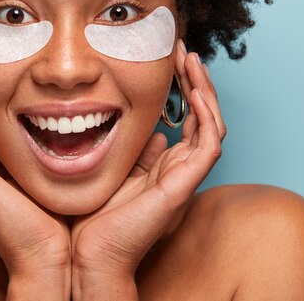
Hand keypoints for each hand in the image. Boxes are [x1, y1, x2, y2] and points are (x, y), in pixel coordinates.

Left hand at [70, 41, 226, 299]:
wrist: (91, 253)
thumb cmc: (96, 216)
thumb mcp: (115, 170)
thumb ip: (137, 151)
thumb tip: (154, 132)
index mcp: (165, 165)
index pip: (185, 119)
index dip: (183, 88)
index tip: (171, 59)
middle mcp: (179, 168)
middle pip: (202, 117)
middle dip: (196, 82)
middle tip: (184, 50)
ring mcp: (184, 176)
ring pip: (211, 125)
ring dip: (205, 91)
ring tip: (193, 61)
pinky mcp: (183, 185)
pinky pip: (208, 144)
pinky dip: (206, 115)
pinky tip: (196, 91)